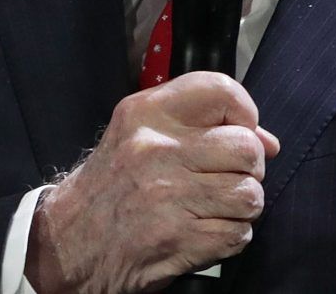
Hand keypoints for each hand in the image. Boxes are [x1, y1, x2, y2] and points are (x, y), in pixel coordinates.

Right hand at [26, 71, 280, 293]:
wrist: (67, 243)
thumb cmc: (113, 184)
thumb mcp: (141, 134)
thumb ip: (201, 126)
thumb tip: (268, 142)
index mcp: (146, 114)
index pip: (220, 90)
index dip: (244, 110)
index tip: (240, 129)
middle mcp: (157, 151)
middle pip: (245, 148)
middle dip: (249, 167)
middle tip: (229, 176)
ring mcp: (169, 198)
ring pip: (249, 195)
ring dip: (242, 205)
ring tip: (218, 206)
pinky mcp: (177, 240)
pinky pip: (239, 233)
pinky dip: (231, 236)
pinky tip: (207, 231)